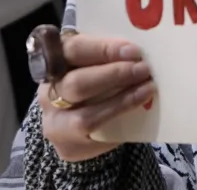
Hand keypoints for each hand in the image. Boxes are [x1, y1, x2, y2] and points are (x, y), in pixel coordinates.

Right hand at [38, 32, 155, 162]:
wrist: (76, 129)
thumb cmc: (91, 86)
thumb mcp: (92, 64)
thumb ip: (106, 56)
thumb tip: (139, 50)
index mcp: (54, 62)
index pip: (74, 50)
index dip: (103, 49)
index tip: (133, 50)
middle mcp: (48, 92)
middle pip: (76, 83)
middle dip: (114, 75)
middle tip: (144, 69)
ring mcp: (55, 123)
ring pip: (85, 114)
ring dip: (122, 99)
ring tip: (147, 87)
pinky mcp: (68, 146)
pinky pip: (96, 132)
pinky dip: (120, 115)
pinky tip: (140, 104)